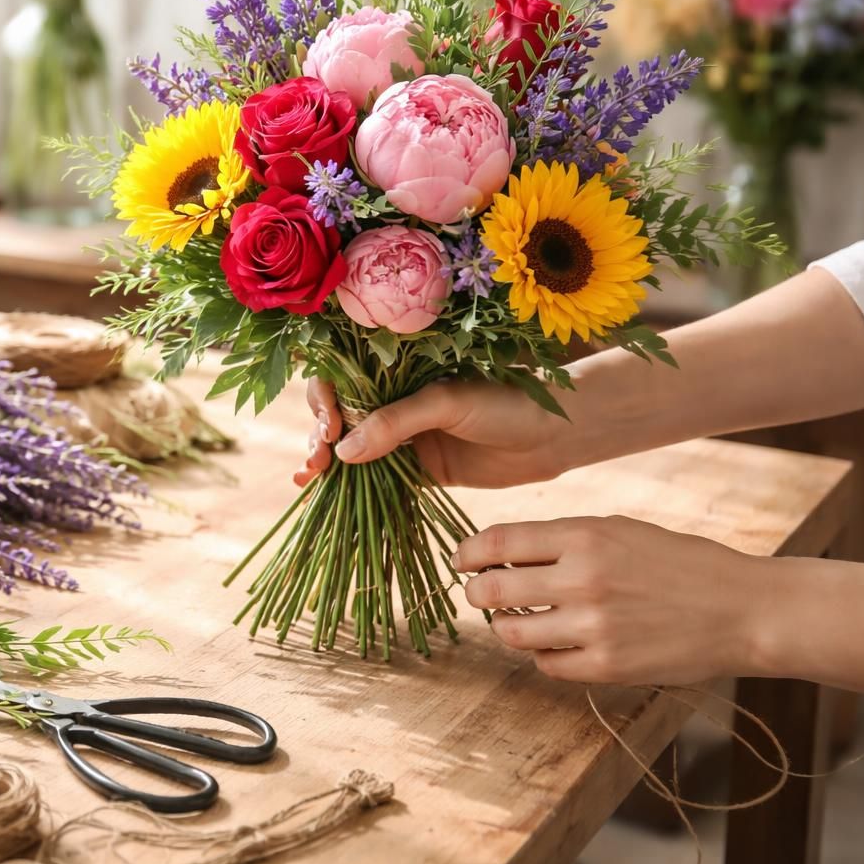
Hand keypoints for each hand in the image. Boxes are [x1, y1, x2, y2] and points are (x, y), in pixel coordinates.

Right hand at [296, 377, 568, 488]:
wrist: (555, 434)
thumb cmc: (508, 400)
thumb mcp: (448, 402)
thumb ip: (396, 423)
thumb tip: (343, 452)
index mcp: (398, 369)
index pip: (342, 378)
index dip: (325, 401)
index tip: (330, 428)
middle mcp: (394, 399)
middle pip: (337, 415)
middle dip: (318, 435)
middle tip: (316, 461)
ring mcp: (404, 436)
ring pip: (350, 448)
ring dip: (324, 461)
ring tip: (308, 477)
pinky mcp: (417, 469)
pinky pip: (375, 477)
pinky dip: (348, 486)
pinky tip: (322, 493)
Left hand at [454, 516, 768, 684]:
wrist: (741, 609)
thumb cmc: (677, 563)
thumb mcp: (619, 531)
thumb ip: (561, 540)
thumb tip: (500, 554)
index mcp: (584, 537)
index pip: (499, 542)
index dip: (468, 553)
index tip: (460, 560)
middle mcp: (583, 580)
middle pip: (494, 590)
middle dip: (477, 592)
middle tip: (479, 593)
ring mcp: (593, 627)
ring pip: (513, 632)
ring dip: (506, 626)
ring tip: (517, 619)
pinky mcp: (607, 667)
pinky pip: (547, 665)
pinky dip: (543, 654)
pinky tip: (556, 642)